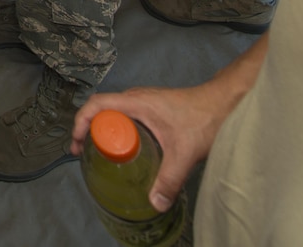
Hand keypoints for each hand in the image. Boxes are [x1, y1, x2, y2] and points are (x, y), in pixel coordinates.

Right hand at [70, 83, 235, 212]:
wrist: (226, 102)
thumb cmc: (204, 118)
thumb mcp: (184, 152)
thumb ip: (169, 179)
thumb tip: (154, 204)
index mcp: (135, 102)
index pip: (96, 104)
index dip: (80, 122)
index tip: (76, 144)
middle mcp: (136, 99)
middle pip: (101, 110)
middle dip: (89, 131)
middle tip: (86, 155)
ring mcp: (145, 102)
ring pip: (114, 114)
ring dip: (104, 131)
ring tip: (102, 155)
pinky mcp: (154, 108)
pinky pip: (126, 117)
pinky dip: (119, 131)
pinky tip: (128, 150)